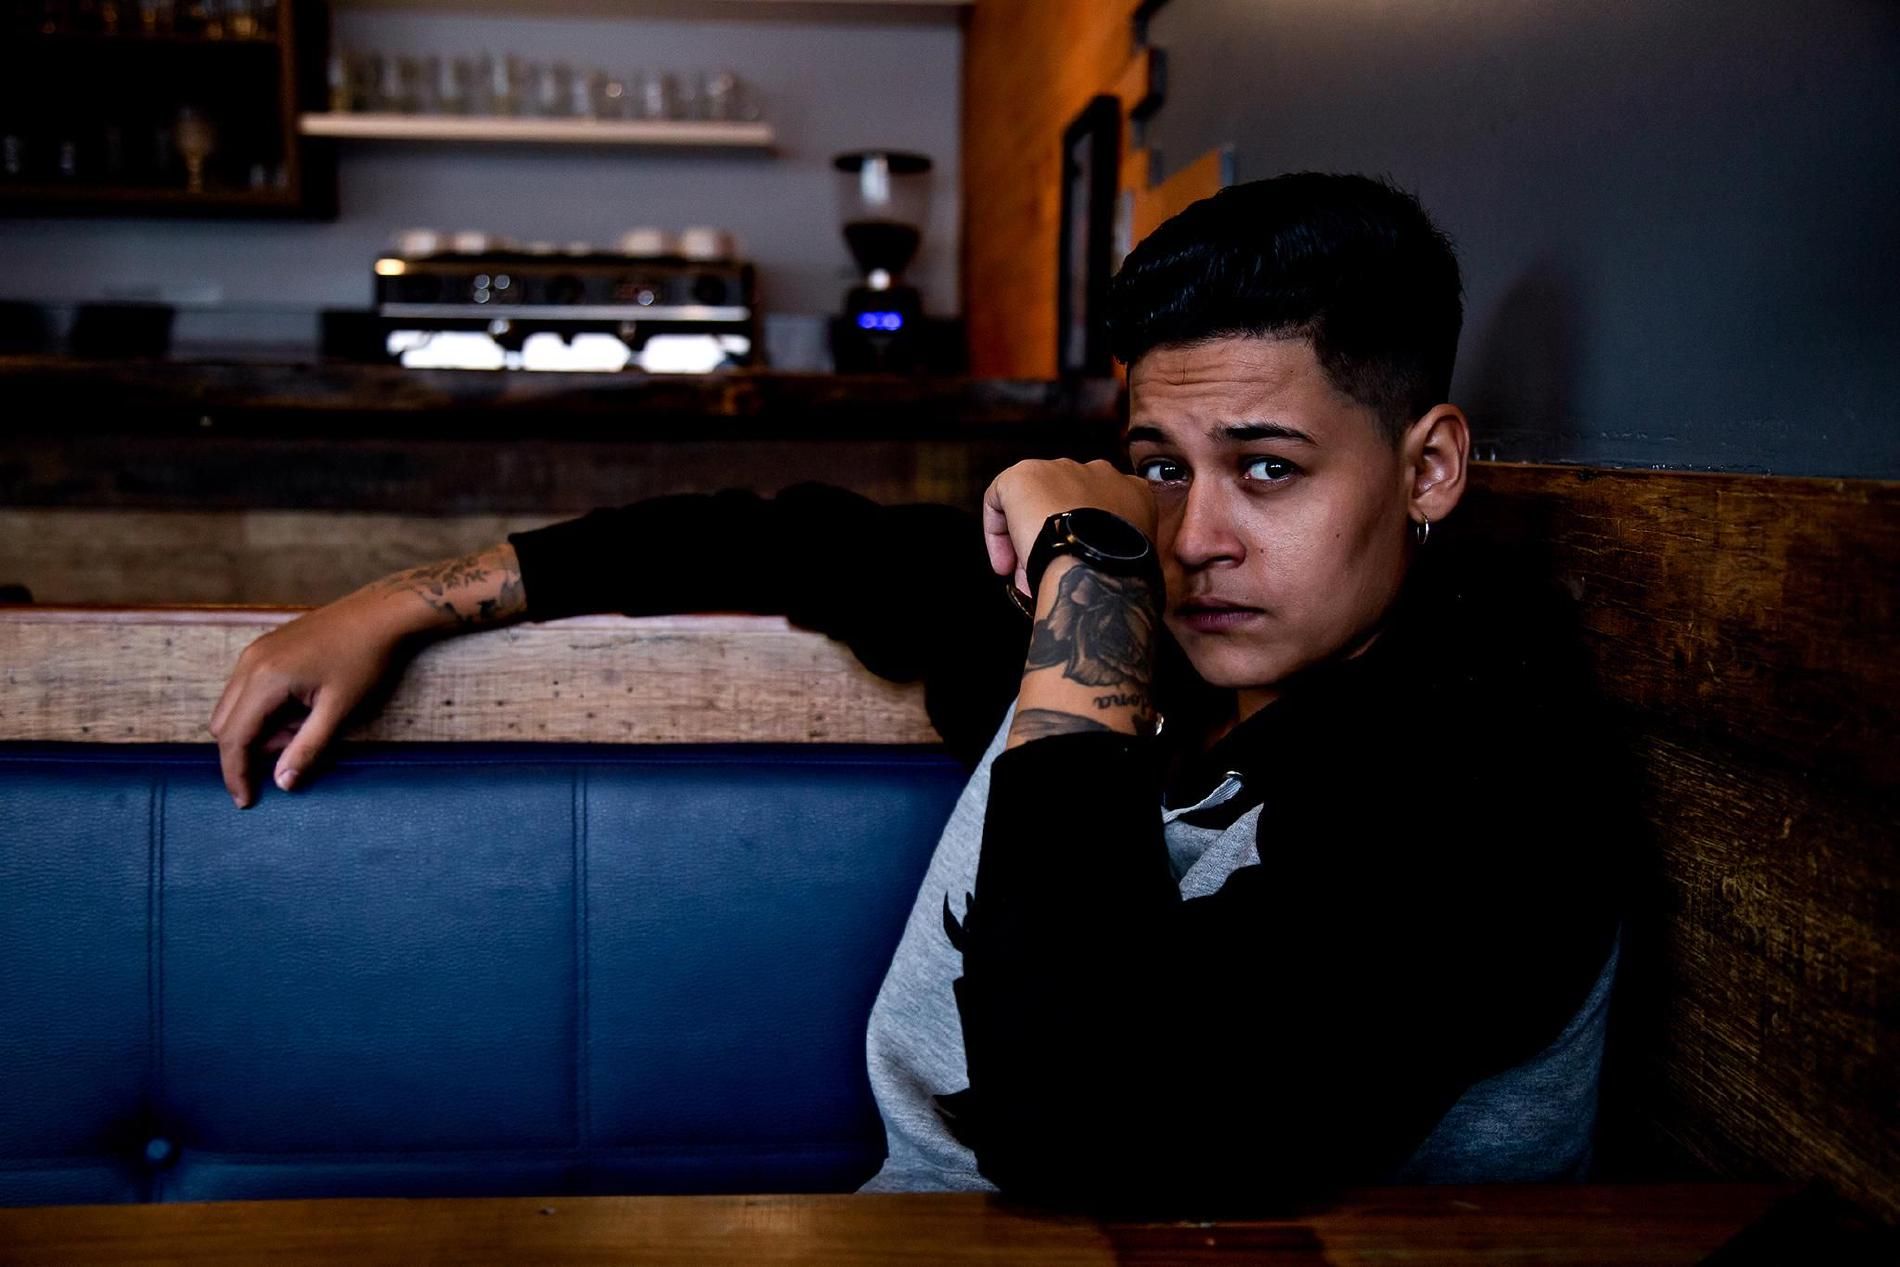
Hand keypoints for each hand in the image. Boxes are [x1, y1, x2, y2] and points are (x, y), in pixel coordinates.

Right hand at [207, 592, 410, 807]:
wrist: (382, 614)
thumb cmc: (366, 660)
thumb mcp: (340, 710)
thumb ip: (308, 748)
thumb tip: (282, 782)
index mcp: (265, 678)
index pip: (233, 738)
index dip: (236, 774)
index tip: (246, 802)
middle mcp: (250, 662)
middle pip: (224, 724)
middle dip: (250, 750)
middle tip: (293, 752)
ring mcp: (255, 652)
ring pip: (233, 707)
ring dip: (259, 730)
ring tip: (306, 726)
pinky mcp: (265, 648)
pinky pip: (248, 690)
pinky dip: (265, 710)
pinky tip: (302, 709)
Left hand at [981, 459, 1157, 594]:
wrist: (1096, 564)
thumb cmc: (1117, 572)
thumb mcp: (1131, 559)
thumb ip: (1114, 550)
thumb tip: (1088, 567)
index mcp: (1132, 492)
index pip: (1104, 510)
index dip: (1084, 541)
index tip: (1074, 566)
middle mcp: (1098, 472)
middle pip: (1065, 505)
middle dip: (1053, 540)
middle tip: (1047, 575)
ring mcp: (1060, 469)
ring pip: (1035, 504)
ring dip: (1029, 540)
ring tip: (1026, 576)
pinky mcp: (1023, 475)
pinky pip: (999, 499)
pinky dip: (996, 532)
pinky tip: (1004, 563)